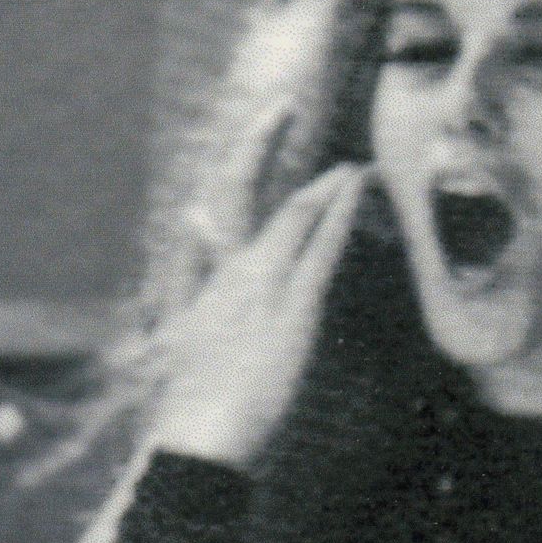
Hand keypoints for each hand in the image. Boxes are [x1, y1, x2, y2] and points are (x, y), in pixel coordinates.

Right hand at [152, 168, 368, 473]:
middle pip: (239, 190)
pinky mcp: (291, 310)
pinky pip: (318, 248)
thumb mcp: (186, 338)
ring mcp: (260, 288)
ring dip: (323, 184)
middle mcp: (229, 273)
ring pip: (289, 216)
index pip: (217, 209)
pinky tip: (355, 184)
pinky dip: (337, 212)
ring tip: (350, 161)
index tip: (254, 138)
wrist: (201, 439)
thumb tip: (189, 224)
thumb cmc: (199, 404)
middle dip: (257, 143)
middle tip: (282, 104)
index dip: (236, 168)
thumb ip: (192, 280)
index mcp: (206, 282)